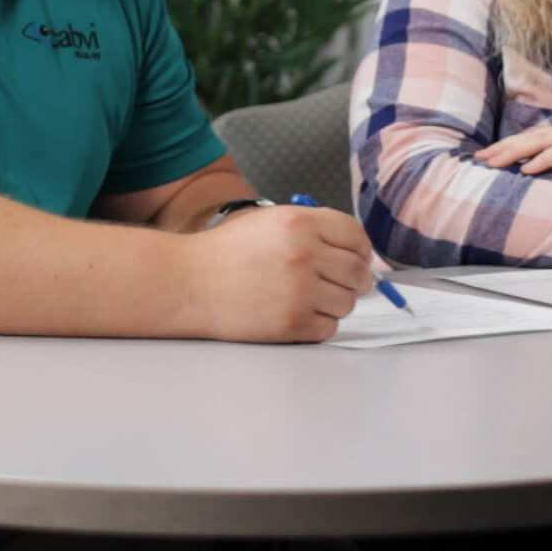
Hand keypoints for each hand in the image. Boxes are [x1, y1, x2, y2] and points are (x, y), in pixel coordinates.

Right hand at [180, 202, 374, 342]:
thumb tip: (362, 255)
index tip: (356, 259)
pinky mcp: (292, 323)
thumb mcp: (271, 222)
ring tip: (305, 297)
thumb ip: (316, 230)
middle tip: (334, 283)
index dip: (361, 251)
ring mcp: (300, 291)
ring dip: (333, 303)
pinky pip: (328, 328)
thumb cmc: (228, 253)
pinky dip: (317, 324)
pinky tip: (294, 313)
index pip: (357, 237)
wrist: (189, 283)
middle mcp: (304, 253)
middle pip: (358, 273)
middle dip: (352, 280)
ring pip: (347, 303)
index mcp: (300, 222)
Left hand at [476, 124, 551, 183]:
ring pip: (542, 141)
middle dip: (503, 147)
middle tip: (479, 159)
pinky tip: (527, 169)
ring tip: (494, 162)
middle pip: (531, 137)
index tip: (483, 159)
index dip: (507, 148)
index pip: (531, 141)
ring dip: (516, 151)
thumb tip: (530, 186)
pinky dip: (544, 159)